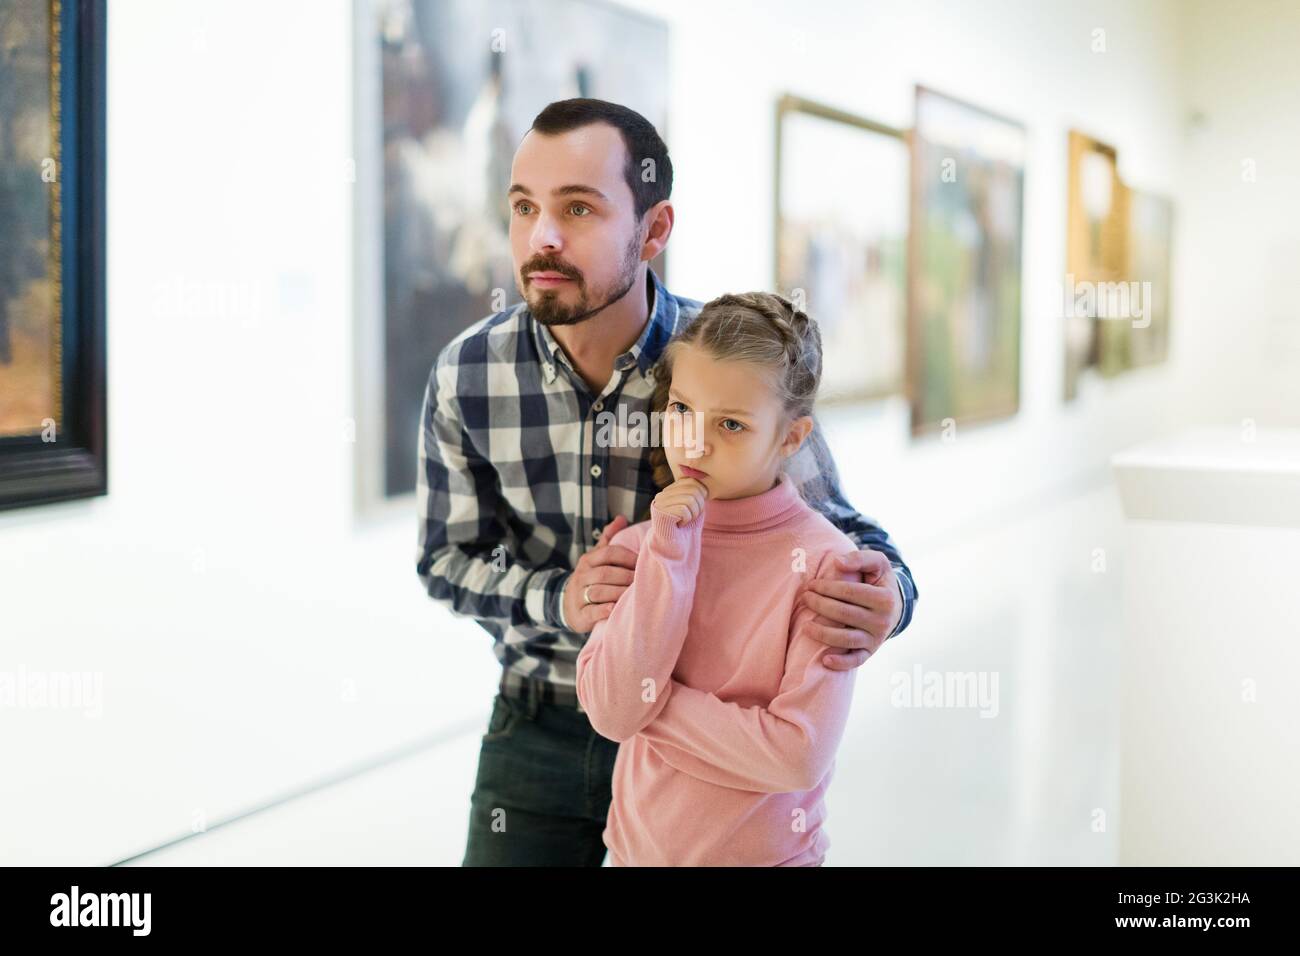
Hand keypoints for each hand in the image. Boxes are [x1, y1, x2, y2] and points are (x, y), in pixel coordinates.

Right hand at [562, 515, 637, 632]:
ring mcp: (578, 595)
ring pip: (598, 591)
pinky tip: (615, 609)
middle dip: (626, 577)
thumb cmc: (590, 578)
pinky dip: (603, 611)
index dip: (628, 557)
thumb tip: (621, 518)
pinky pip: (591, 612)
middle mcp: (582, 576)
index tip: (644, 562)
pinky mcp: (579, 614)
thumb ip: (608, 539)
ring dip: (618, 593)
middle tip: (644, 581)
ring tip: (634, 595)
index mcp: (588, 560)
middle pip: (605, 573)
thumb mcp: (595, 558)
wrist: (567, 605)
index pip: (609, 553)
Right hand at [651, 476, 708, 524]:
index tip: (698, 506)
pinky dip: (687, 519)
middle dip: (699, 505)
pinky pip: (684, 510)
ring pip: (690, 499)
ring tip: (686, 520)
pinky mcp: (661, 513)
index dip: (701, 493)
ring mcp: (660, 503)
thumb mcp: (692, 507)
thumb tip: (703, 480)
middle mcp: (662, 494)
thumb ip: (695, 493)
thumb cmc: (685, 528)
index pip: (691, 481)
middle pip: (693, 489)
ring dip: (694, 514)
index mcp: (670, 491)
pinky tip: (680, 524)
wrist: (673, 548)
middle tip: (692, 516)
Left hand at [802, 550, 901, 670]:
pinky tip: (825, 660)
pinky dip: (841, 663)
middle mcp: (882, 621)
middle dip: (820, 605)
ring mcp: (876, 639)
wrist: (895, 607)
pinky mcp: (870, 652)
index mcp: (885, 598)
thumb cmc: (879, 582)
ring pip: (846, 638)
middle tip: (805, 598)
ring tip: (805, 626)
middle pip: (844, 614)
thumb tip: (837, 562)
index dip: (827, 587)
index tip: (811, 584)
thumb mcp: (877, 564)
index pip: (850, 592)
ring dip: (823, 633)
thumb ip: (859, 558)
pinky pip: (856, 660)